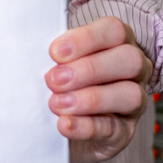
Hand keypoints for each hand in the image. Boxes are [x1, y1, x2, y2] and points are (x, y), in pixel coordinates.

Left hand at [45, 16, 151, 162]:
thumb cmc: (59, 79)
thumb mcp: (56, 61)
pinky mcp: (124, 132)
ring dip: (91, 99)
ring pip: (130, 95)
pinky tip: (65, 124)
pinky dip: (87, 126)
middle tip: (53, 79)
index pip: (114, 30)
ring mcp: (133, 101)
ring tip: (57, 104)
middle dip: (89, 69)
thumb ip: (53, 54)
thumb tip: (28, 48)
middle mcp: (134, 69)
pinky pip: (114, 129)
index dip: (87, 39)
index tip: (54, 52)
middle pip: (129, 60)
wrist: (60, 122)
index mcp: (118, 43)